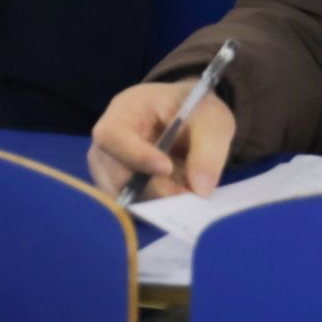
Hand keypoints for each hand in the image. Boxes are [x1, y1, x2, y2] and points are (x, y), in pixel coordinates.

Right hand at [89, 79, 235, 200]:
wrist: (193, 121)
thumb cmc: (195, 110)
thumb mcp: (212, 119)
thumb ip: (209, 149)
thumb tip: (199, 189)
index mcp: (125, 110)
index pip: (112, 135)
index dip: (135, 155)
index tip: (167, 168)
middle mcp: (109, 143)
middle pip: (115, 173)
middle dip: (152, 189)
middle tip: (186, 197)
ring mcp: (110, 170)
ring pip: (124, 197)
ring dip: (156, 203)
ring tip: (186, 197)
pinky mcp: (121, 192)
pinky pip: (132, 209)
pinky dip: (156, 211)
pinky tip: (178, 204)